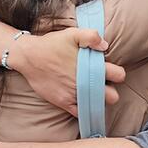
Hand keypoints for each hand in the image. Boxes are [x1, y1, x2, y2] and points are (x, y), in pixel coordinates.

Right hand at [10, 28, 125, 115]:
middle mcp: (85, 83)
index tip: (111, 71)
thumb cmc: (52, 44)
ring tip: (91, 91)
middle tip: (102, 84)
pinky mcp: (63, 102)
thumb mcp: (72, 34)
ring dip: (97, 100)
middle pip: (113, 96)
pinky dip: (83, 109)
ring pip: (97, 106)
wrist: (29, 56)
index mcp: (91, 67)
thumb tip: (105, 46)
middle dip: (111, 91)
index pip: (119, 75)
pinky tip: (82, 101)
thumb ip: (91, 36)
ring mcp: (74, 95)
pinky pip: (80, 113)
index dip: (118, 73)